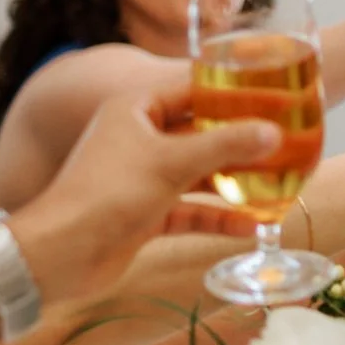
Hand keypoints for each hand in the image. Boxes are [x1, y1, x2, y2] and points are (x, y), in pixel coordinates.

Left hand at [15, 85, 280, 306]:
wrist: (59, 255)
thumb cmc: (109, 193)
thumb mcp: (172, 162)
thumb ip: (226, 145)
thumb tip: (275, 132)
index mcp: (136, 108)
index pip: (194, 88)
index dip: (233, 91)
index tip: (273, 95)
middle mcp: (139, 137)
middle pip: (201, 132)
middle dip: (241, 140)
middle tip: (285, 141)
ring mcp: (142, 177)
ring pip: (199, 172)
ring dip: (235, 181)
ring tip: (279, 183)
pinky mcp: (146, 213)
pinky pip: (191, 209)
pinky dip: (218, 216)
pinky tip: (253, 226)